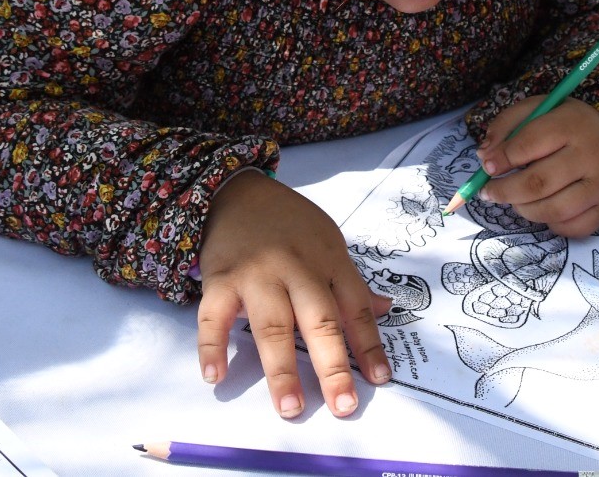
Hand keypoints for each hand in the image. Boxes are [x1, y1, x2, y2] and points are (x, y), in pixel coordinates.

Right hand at [197, 171, 392, 419]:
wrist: (237, 191)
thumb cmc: (289, 224)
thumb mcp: (329, 242)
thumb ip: (351, 282)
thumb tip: (387, 308)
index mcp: (328, 261)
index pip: (354, 307)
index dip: (369, 345)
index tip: (380, 380)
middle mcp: (296, 268)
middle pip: (318, 321)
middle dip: (332, 365)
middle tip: (343, 406)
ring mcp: (257, 274)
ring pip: (271, 326)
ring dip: (281, 370)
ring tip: (290, 407)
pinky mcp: (220, 278)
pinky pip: (214, 317)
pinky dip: (212, 346)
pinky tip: (216, 376)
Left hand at [475, 98, 598, 236]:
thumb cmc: (562, 123)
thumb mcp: (533, 110)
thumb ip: (505, 127)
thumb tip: (484, 157)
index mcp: (573, 123)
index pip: (528, 145)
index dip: (501, 159)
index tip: (486, 166)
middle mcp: (593, 155)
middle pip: (538, 184)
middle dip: (505, 191)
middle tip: (488, 192)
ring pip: (552, 210)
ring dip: (523, 209)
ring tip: (515, 199)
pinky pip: (570, 228)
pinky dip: (549, 224)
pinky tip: (544, 207)